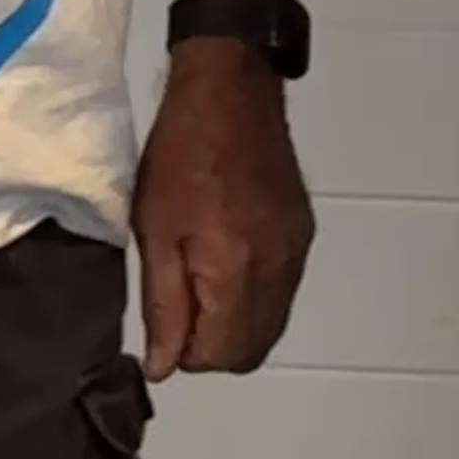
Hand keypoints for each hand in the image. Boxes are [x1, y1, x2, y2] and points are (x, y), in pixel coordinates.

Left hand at [133, 42, 312, 378]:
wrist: (232, 90)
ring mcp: (297, 251)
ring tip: (199, 279)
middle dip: (213, 346)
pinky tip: (227, 259)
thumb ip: (164, 305)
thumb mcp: (154, 229)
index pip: (222, 355)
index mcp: (238, 269)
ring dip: (235, 324)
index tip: (164, 321)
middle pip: (253, 351)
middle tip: (180, 305)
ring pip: (271, 325)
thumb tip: (166, 367)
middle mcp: (279, 269)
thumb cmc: (180, 155)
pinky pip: (283, 292)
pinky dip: (255, 297)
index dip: (185, 353)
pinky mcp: (304, 233)